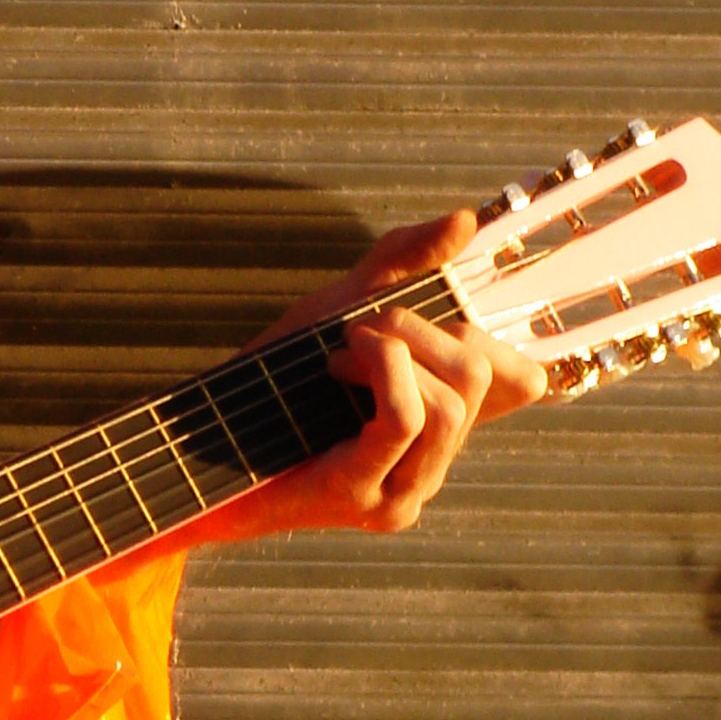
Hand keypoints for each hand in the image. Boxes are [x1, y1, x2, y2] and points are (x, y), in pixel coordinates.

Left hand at [186, 209, 547, 547]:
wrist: (196, 446)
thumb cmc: (269, 378)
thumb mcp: (340, 305)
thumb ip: (402, 261)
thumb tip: (467, 219)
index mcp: (439, 428)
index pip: (524, 382)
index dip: (505, 334)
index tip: (460, 302)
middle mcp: (434, 466)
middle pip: (486, 374)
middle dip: (424, 326)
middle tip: (364, 325)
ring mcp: (406, 491)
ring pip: (453, 399)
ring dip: (394, 347)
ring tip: (341, 350)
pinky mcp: (369, 500)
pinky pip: (407, 418)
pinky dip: (377, 371)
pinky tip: (335, 365)